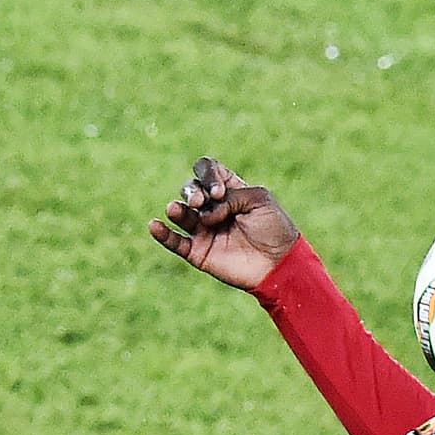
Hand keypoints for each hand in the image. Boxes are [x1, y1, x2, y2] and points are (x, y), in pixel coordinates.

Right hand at [148, 157, 300, 289]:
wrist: (280, 264)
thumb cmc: (275, 229)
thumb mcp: (259, 200)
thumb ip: (231, 195)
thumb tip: (205, 212)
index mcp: (230, 191)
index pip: (207, 171)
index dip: (208, 175)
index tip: (220, 192)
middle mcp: (214, 208)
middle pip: (191, 189)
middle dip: (193, 192)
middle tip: (204, 203)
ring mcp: (204, 229)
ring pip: (180, 213)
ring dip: (177, 209)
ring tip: (177, 210)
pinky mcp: (199, 252)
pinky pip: (174, 241)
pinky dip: (162, 233)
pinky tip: (154, 225)